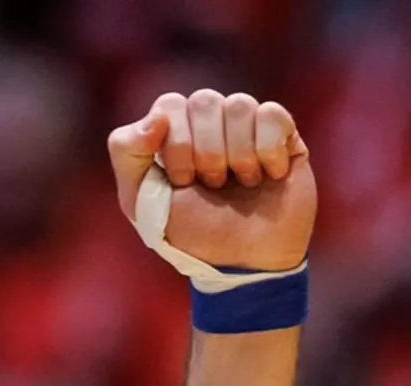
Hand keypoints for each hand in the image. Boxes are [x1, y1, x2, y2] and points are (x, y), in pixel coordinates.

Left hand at [108, 91, 315, 274]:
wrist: (244, 261)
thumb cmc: (192, 232)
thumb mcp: (140, 201)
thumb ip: (127, 152)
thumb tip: (157, 117)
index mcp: (173, 131)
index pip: (170, 105)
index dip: (177, 145)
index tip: (183, 182)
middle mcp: (210, 122)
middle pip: (204, 100)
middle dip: (206, 151)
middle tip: (212, 185)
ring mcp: (247, 125)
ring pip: (240, 104)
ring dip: (238, 154)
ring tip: (242, 184)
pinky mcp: (284, 134)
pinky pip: (273, 114)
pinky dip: (268, 150)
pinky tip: (269, 175)